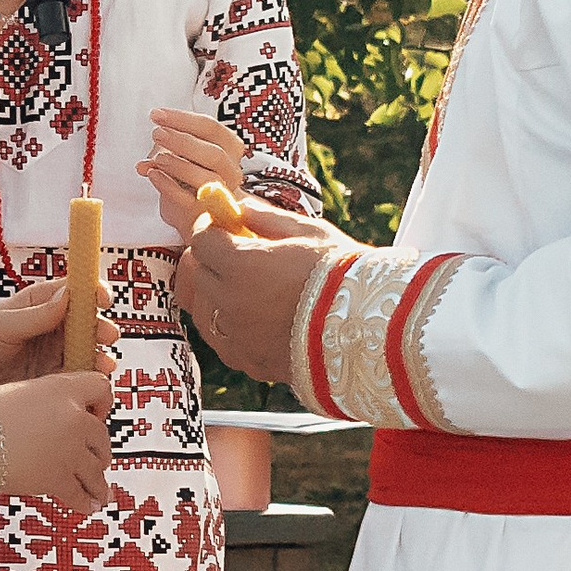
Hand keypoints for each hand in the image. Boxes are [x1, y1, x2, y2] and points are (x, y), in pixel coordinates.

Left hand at [0, 278, 118, 389]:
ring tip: (102, 363)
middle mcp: (53, 327)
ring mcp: (56, 354)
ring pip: (89, 350)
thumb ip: (34, 315)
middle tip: (105, 335)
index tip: (102, 297)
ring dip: (100, 355)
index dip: (93, 291)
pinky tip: (94, 380)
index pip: (74, 290)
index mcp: (40, 303)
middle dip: (101, 327)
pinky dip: (91, 378)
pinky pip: (80, 377)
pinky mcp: (55, 379)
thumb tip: (67, 295)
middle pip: (88, 322)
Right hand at [0, 369, 113, 513]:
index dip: (101, 404)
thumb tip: (57, 419)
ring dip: (97, 482)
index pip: (101, 388)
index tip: (96, 416)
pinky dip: (86, 501)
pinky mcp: (59, 479)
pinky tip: (89, 505)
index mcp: (63, 389)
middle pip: (102, 436)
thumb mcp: (21, 393)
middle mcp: (74, 418)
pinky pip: (81, 494)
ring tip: (99, 492)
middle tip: (91, 459)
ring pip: (97, 469)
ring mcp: (70, 451)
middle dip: (97, 450)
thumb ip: (48, 403)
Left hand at [139, 105, 247, 237]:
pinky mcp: (205, 214)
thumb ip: (167, 146)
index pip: (211, 128)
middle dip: (182, 141)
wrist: (195, 210)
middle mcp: (231, 170)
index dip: (182, 119)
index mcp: (230, 147)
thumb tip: (151, 143)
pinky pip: (188, 200)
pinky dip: (168, 186)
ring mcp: (221, 194)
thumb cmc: (191, 173)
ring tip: (156, 158)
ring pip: (207, 178)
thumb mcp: (181, 153)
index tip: (156, 115)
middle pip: (214, 154)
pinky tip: (152, 174)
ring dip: (179, 165)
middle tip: (156, 133)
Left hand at [177, 206, 337, 385]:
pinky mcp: (250, 362)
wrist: (371, 328)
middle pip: (198, 275)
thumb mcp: (307, 233)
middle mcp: (230, 302)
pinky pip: (223, 342)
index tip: (222, 225)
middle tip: (233, 253)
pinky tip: (251, 319)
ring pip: (204, 312)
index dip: (210, 229)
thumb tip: (242, 207)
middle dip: (211, 260)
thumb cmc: (343, 274)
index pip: (202, 241)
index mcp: (240, 265)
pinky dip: (229, 329)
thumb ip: (266, 219)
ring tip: (242, 288)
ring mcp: (237, 337)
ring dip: (215, 296)